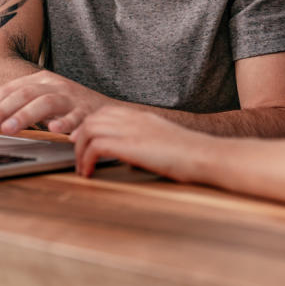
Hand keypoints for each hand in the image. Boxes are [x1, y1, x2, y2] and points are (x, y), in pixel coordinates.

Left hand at [0, 69, 118, 135]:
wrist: (110, 112)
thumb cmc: (72, 108)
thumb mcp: (44, 99)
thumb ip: (19, 101)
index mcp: (42, 80)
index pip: (12, 89)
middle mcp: (56, 85)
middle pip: (25, 94)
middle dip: (2, 111)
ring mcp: (72, 98)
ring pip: (45, 102)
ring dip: (25, 116)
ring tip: (9, 129)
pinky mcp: (88, 112)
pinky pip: (75, 117)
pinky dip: (65, 123)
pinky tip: (55, 130)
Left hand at [70, 106, 215, 179]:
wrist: (205, 155)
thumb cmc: (190, 156)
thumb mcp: (163, 144)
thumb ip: (145, 146)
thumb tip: (131, 162)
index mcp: (142, 117)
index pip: (106, 112)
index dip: (89, 126)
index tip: (83, 142)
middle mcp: (134, 119)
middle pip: (93, 119)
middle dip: (79, 139)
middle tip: (79, 158)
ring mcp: (132, 130)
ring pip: (89, 130)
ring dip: (80, 151)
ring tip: (83, 169)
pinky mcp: (131, 145)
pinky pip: (96, 146)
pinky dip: (87, 160)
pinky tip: (90, 173)